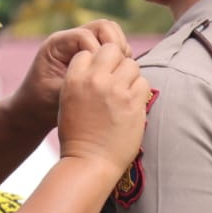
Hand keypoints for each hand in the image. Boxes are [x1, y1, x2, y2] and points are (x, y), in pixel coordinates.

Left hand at [11, 20, 131, 133]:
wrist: (33, 109)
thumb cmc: (41, 104)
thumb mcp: (57, 95)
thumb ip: (78, 84)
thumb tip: (102, 80)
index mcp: (57, 44)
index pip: (85, 36)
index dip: (98, 52)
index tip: (102, 74)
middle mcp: (69, 39)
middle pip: (103, 26)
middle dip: (114, 44)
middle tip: (118, 66)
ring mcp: (81, 45)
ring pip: (110, 33)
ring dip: (119, 49)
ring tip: (119, 70)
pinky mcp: (90, 53)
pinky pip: (111, 46)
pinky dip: (118, 56)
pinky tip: (118, 74)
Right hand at [58, 43, 148, 175]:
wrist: (89, 162)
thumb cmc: (77, 135)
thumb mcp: (68, 101)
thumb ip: (82, 80)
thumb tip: (100, 66)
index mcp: (74, 79)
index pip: (89, 51)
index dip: (96, 62)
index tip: (99, 76)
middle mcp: (94, 80)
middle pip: (112, 50)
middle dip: (116, 61)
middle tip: (117, 79)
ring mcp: (115, 90)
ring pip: (131, 64)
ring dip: (130, 76)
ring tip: (125, 94)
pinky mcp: (133, 103)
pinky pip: (143, 82)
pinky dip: (140, 91)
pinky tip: (132, 104)